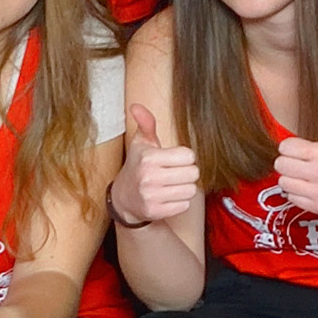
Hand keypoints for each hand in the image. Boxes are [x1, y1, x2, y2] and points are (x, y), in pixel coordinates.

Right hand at [112, 103, 200, 228]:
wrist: (123, 198)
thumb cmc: (137, 167)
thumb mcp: (141, 144)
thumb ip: (146, 124)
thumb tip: (136, 106)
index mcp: (149, 158)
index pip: (189, 155)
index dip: (185, 158)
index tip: (174, 160)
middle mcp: (149, 177)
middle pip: (193, 173)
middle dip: (187, 173)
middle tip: (174, 174)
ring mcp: (151, 196)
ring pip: (191, 190)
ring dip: (184, 188)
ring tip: (171, 185)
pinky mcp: (155, 211)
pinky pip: (184, 205)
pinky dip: (179, 202)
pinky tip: (167, 198)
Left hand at [271, 103, 317, 222]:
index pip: (285, 147)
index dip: (291, 147)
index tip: (300, 151)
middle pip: (280, 164)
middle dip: (288, 163)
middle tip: (300, 164)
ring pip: (283, 182)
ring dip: (290, 179)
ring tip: (304, 177)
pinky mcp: (317, 206)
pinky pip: (290, 197)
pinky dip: (296, 193)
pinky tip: (308, 188)